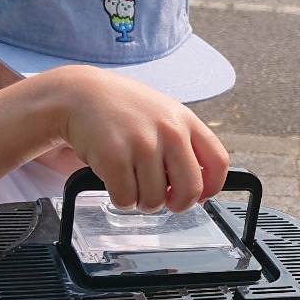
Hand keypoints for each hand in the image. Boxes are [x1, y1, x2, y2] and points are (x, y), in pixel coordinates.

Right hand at [57, 69, 229, 213]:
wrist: (81, 95)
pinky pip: (126, 199)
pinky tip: (116, 181)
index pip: (218, 162)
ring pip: (155, 200)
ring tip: (132, 181)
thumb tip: (199, 187)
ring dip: (142, 201)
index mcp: (185, 120)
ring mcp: (142, 144)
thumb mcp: (164, 115)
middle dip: (177, 204)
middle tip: (165, 200)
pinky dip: (121, 199)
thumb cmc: (124, 110)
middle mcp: (169, 131)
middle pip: (190, 190)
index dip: (212, 188)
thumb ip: (184, 144)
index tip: (200, 195)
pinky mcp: (114, 156)